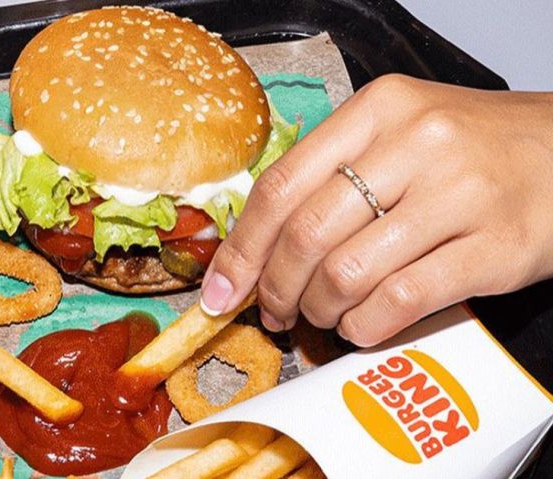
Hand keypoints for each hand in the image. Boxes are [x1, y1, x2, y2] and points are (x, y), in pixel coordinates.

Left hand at [201, 74, 552, 345]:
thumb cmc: (472, 149)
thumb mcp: (398, 133)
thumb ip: (331, 173)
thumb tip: (256, 240)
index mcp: (378, 110)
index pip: (281, 185)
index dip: (241, 246)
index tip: (221, 288)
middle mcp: (415, 144)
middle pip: (306, 233)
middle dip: (274, 288)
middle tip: (273, 311)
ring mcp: (459, 195)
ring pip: (347, 272)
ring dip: (319, 310)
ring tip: (321, 316)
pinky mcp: (494, 247)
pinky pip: (399, 302)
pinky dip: (364, 326)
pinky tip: (360, 326)